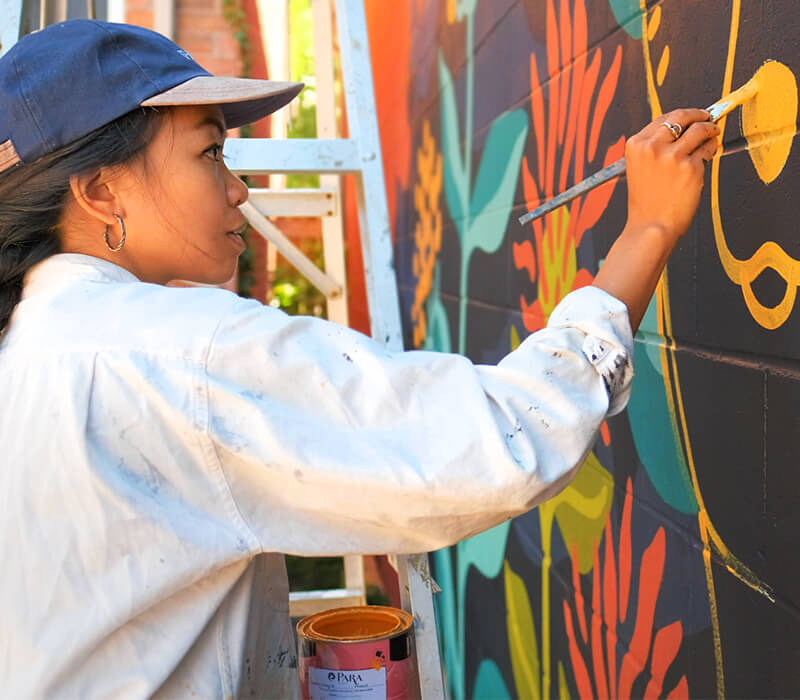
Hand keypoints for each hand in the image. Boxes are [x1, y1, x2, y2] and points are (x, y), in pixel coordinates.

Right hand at [592, 109, 719, 332]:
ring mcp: (672, 156)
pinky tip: (709, 155)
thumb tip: (683, 129)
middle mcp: (652, 146)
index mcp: (636, 145)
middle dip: (699, 114)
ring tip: (713, 137)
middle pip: (681, 116)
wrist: (650, 227)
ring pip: (699, 129)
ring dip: (710, 130)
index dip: (682, 116)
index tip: (692, 117)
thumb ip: (656, 148)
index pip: (663, 118)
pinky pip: (706, 149)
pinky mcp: (690, 166)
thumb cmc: (647, 202)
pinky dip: (711, 150)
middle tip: (708, 118)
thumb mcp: (641, 169)